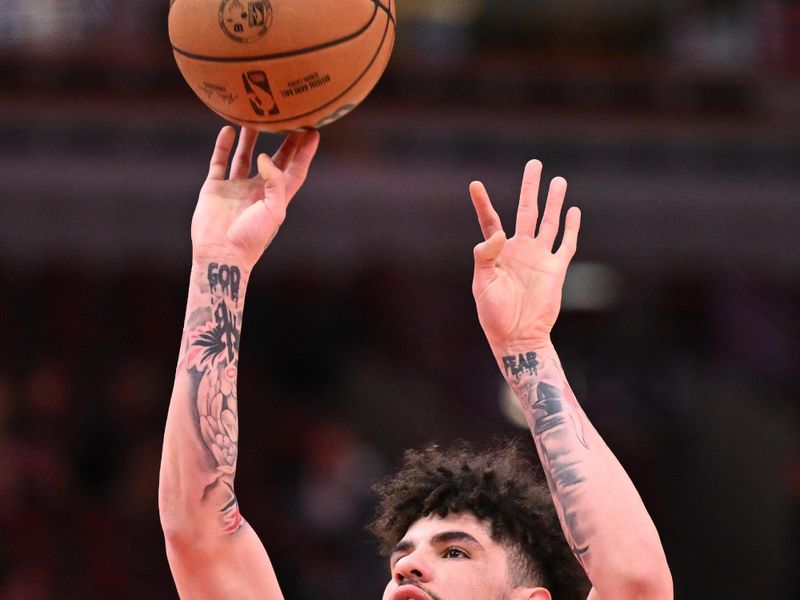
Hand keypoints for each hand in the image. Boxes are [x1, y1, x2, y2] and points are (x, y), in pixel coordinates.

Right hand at [191, 126, 319, 269]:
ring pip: (245, 157)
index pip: (295, 171)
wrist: (221, 252)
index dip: (304, 153)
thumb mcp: (274, 210)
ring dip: (250, 139)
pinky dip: (223, 146)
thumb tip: (265, 157)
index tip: (312, 132)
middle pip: (274, 160)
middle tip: (289, 117)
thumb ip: (275, 182)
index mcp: (276, 198)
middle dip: (282, 140)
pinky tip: (228, 130)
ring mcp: (236, 188)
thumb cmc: (252, 237)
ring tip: (255, 117)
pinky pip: (220, 162)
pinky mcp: (215, 188)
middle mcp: (258, 191)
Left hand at [470, 160, 580, 350]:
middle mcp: (519, 250)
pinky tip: (573, 210)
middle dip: (530, 188)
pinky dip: (570, 227)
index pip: (490, 221)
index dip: (483, 203)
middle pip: (526, 211)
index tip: (475, 184)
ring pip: (548, 222)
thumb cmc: (494, 314)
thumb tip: (498, 234)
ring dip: (554, 202)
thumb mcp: (482, 285)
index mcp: (496, 253)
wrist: (517, 337)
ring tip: (558, 180)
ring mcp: (539, 258)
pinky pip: (565, 244)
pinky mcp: (555, 269)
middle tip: (534, 164)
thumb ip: (485, 256)